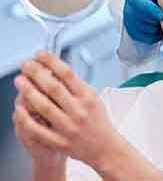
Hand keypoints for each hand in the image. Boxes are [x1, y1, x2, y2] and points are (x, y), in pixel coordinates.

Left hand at [14, 51, 119, 168]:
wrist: (104, 147)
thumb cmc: (98, 121)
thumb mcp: (93, 98)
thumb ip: (77, 85)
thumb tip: (57, 69)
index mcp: (87, 97)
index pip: (68, 74)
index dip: (51, 61)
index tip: (40, 54)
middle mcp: (78, 111)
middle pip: (53, 87)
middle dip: (36, 73)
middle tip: (25, 65)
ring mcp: (68, 127)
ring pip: (44, 106)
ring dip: (28, 91)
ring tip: (20, 81)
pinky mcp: (59, 141)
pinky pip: (38, 129)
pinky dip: (26, 118)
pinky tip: (19, 108)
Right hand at [123, 0, 162, 43]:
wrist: (148, 3)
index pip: (140, 5)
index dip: (150, 11)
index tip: (161, 15)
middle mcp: (129, 10)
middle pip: (142, 20)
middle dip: (155, 20)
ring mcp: (130, 22)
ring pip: (145, 30)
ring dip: (156, 27)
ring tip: (162, 20)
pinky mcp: (133, 32)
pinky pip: (146, 38)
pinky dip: (154, 35)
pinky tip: (158, 27)